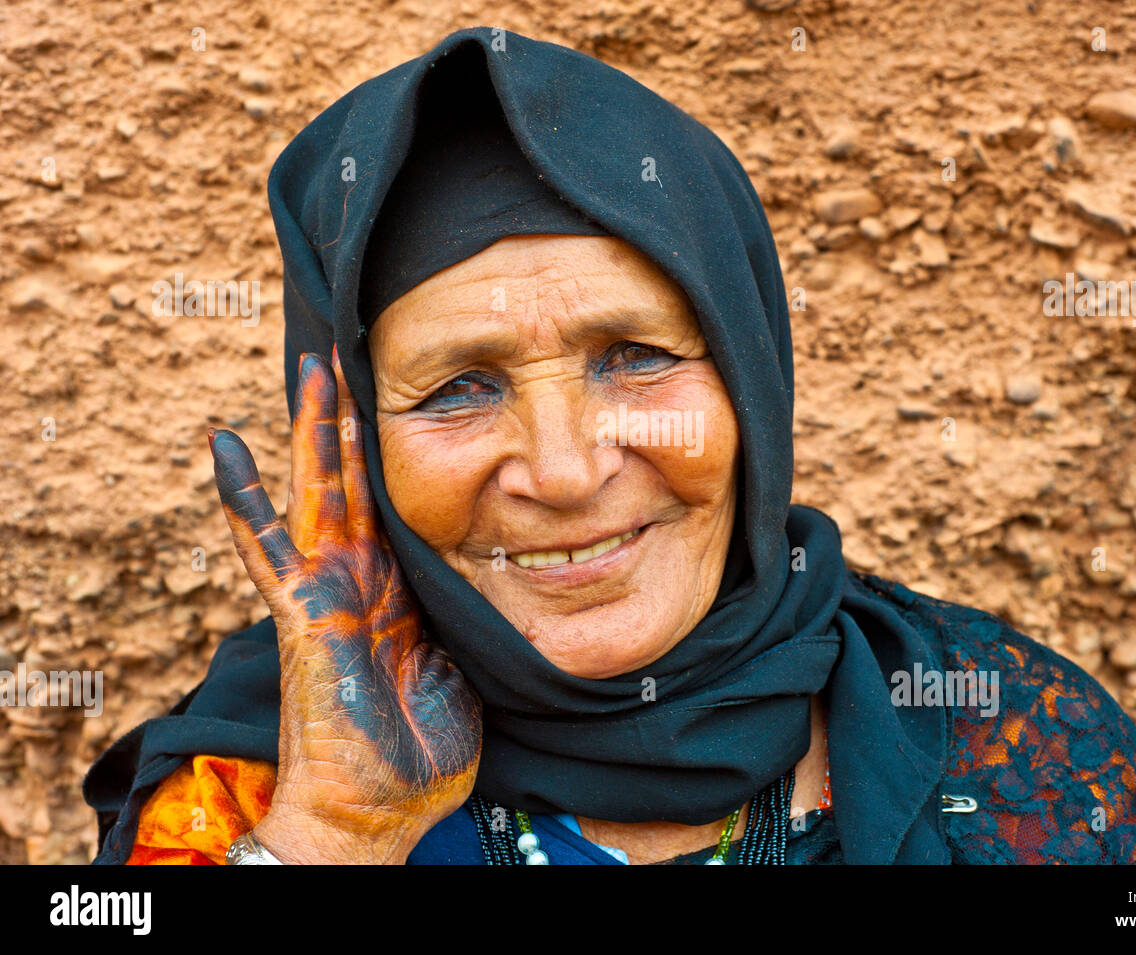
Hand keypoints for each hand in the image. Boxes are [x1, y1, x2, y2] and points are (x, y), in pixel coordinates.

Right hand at [208, 347, 481, 863]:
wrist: (377, 810)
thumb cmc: (419, 752)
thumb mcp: (462, 667)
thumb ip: (465, 617)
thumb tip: (498, 583)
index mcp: (398, 590)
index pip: (392, 504)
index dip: (390, 454)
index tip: (398, 399)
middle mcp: (358, 579)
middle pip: (352, 481)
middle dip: (350, 419)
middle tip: (349, 355)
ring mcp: (326, 590)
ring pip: (317, 491)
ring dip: (313, 430)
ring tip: (310, 367)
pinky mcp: (302, 611)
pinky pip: (266, 546)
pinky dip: (243, 498)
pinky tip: (226, 447)